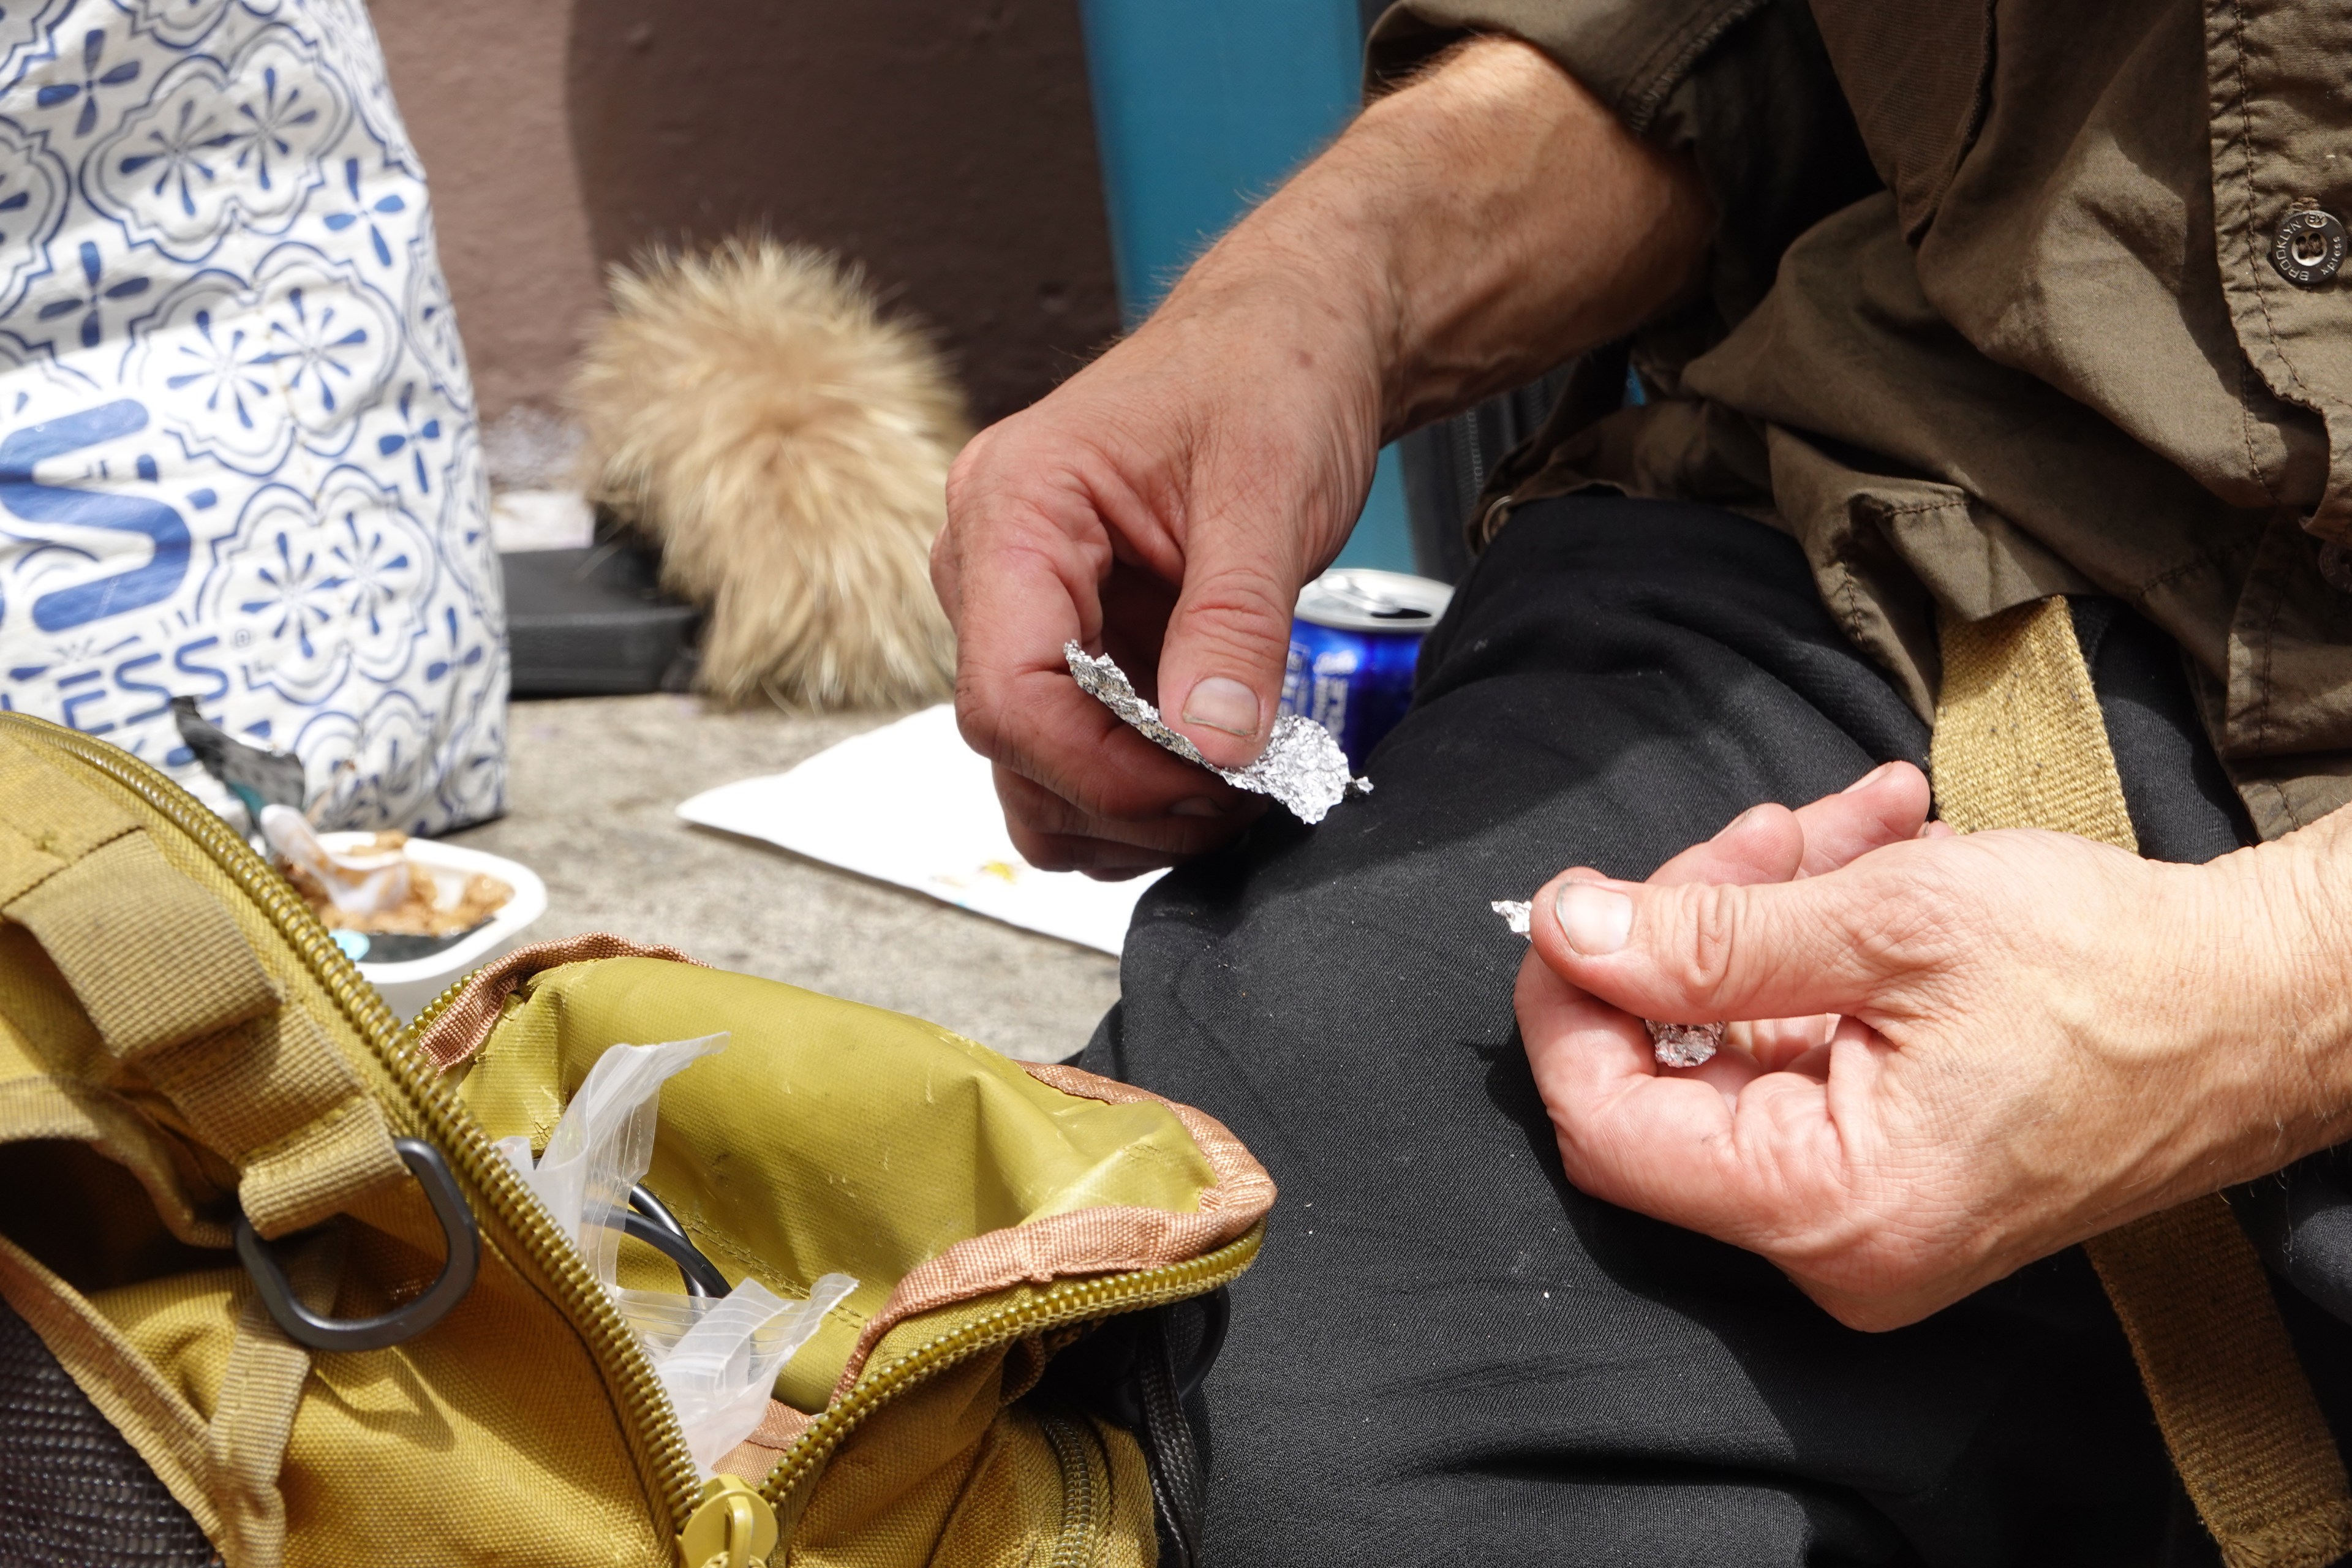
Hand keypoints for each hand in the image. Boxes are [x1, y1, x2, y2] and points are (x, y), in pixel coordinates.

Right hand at [932, 272, 1376, 877]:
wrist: (1293, 334)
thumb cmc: (1270, 373)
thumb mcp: (1271, 491)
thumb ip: (1236, 624)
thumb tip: (1213, 745)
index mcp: (1012, 508)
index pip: (1006, 695)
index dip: (1104, 770)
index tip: (1212, 785)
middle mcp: (989, 565)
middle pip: (1013, 747)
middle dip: (1127, 797)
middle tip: (1245, 794)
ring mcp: (1023, 611)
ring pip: (1033, 772)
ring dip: (1129, 811)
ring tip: (1237, 787)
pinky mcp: (1071, 643)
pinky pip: (1074, 754)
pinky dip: (1138, 789)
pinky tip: (1213, 769)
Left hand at [1517, 766, 2351, 1329]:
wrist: (2262, 1001)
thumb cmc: (2117, 973)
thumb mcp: (1893, 925)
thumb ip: (1708, 938)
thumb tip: (1569, 931)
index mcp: (1826, 1209)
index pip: (1605, 1118)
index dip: (1571, 998)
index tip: (1581, 898)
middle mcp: (1831, 1237)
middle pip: (1665, 1066)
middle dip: (1695, 922)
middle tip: (1770, 831)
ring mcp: (1858, 1200)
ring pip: (1732, 1035)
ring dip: (1765, 911)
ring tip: (1849, 825)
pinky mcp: (1885, 1152)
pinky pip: (1798, 1041)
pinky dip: (1812, 943)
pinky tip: (1869, 857)